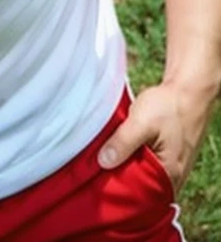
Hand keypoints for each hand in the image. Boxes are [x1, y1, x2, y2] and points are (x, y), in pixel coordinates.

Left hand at [97, 81, 214, 193]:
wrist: (188, 90)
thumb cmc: (169, 106)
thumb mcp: (142, 122)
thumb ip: (123, 142)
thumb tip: (103, 162)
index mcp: (169, 176)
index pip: (138, 194)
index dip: (117, 186)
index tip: (96, 177)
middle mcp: (171, 178)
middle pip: (139, 185)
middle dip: (119, 174)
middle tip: (97, 163)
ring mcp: (170, 167)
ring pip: (141, 173)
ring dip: (125, 163)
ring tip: (106, 153)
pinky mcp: (165, 156)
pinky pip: (145, 162)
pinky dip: (133, 155)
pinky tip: (120, 146)